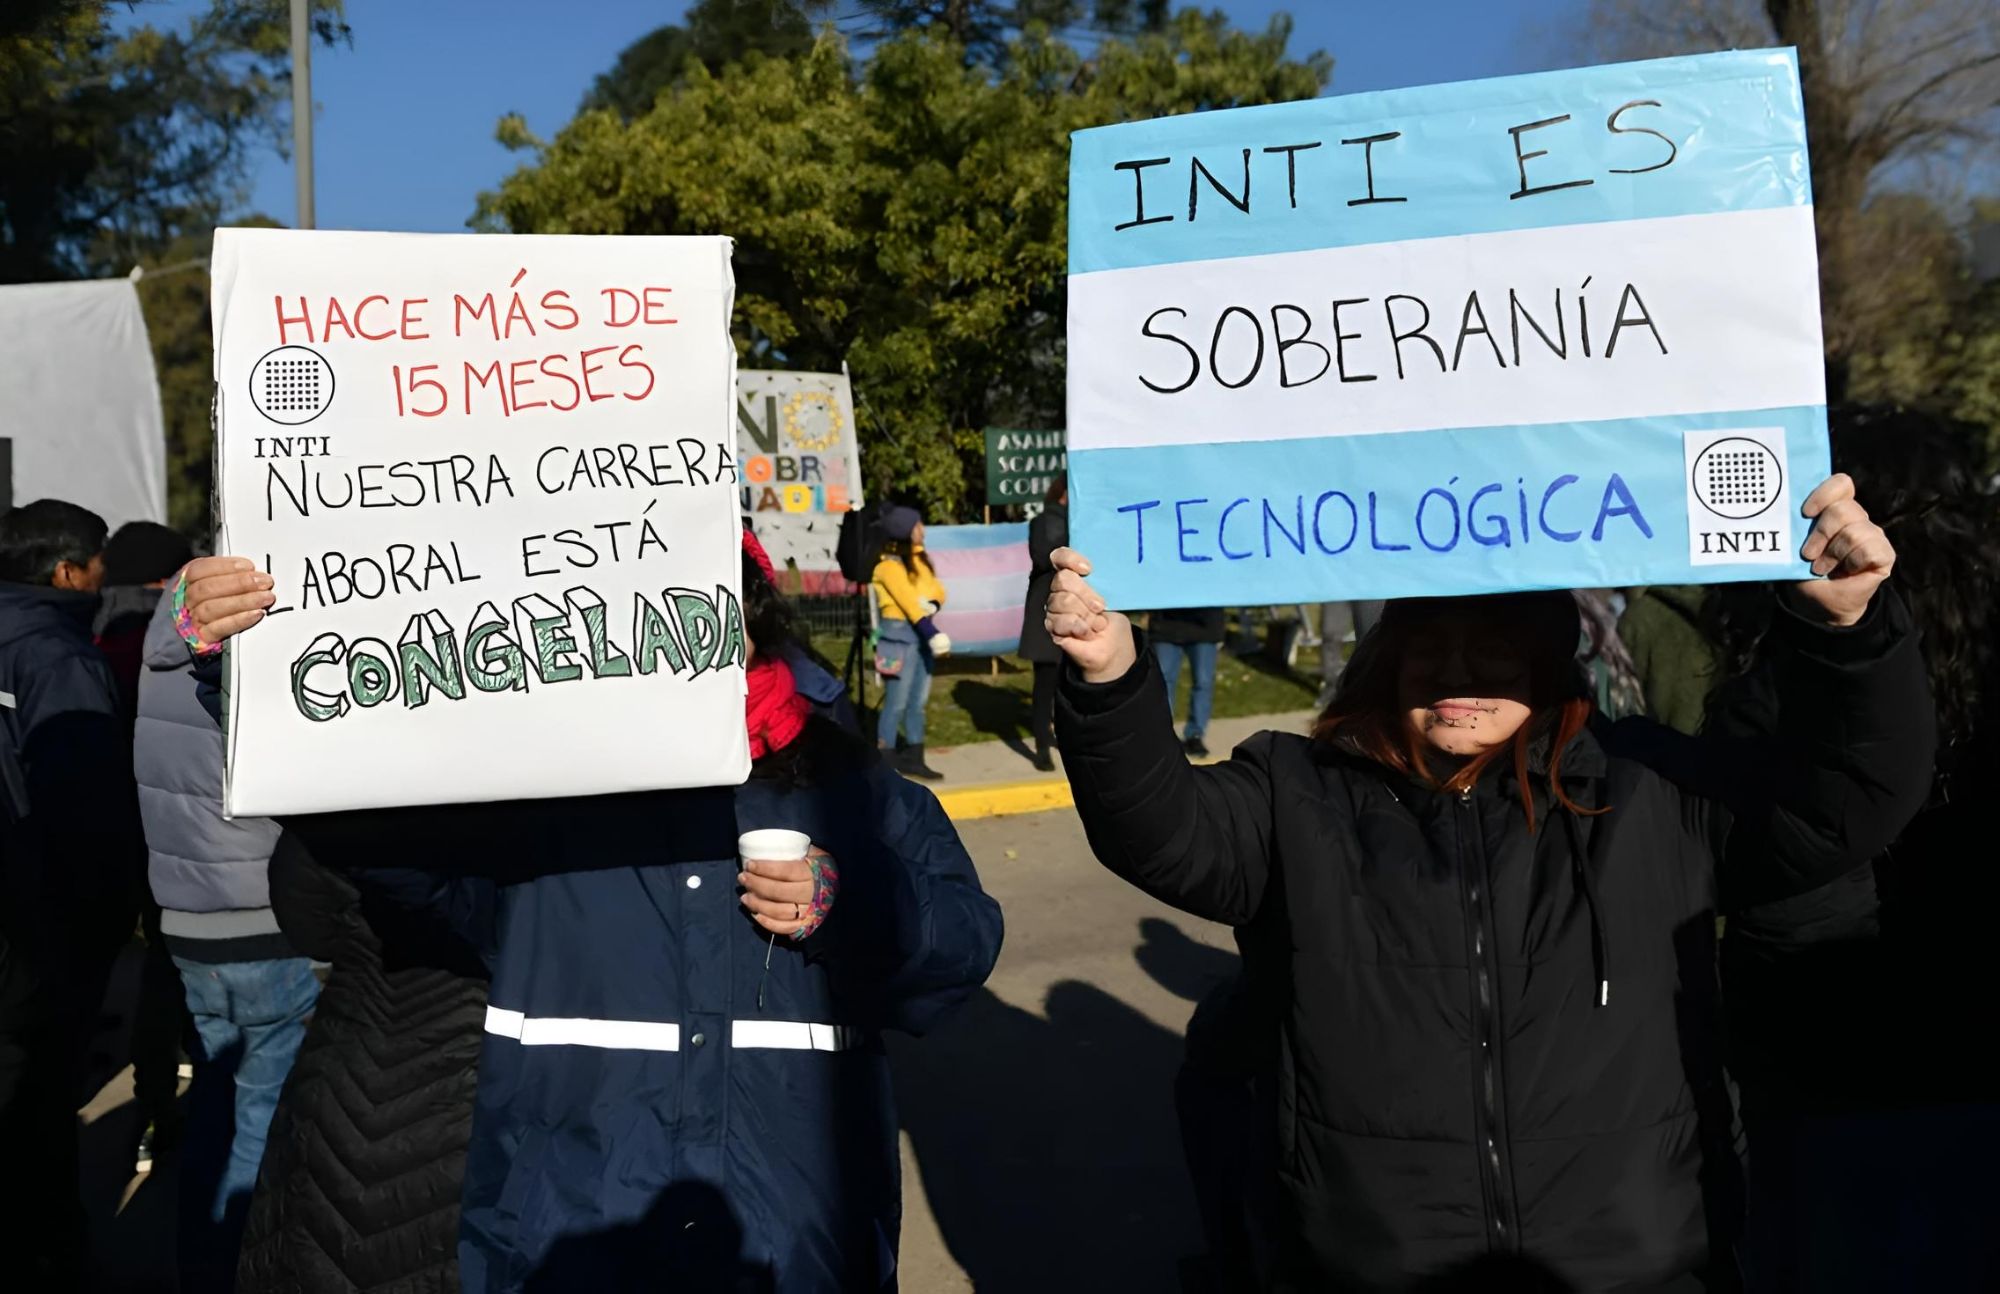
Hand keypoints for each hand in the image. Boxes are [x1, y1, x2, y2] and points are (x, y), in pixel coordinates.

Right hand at [183, 556, 275, 643]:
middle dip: (239, 583)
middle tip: (264, 582)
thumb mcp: (222, 581)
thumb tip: (255, 571)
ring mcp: (193, 619)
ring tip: (266, 598)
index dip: (224, 566)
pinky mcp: (202, 637)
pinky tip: (257, 614)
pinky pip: (217, 629)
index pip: (199, 569)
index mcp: (187, 580)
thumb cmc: (218, 600)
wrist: (204, 633)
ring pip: (211, 608)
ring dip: (243, 601)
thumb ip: (233, 574)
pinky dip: (239, 620)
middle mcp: (187, 599)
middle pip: (206, 588)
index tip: (249, 566)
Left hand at [739, 846, 833, 938]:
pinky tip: (755, 916)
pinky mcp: (805, 925)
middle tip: (742, 878)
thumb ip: (798, 850)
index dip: (765, 868)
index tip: (749, 864)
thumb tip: (770, 846)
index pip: (786, 871)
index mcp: (812, 873)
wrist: (841, 889)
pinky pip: (785, 928)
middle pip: (779, 892)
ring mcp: (808, 912)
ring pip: (779, 911)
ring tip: (744, 897)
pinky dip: (769, 924)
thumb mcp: (815, 853)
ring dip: (758, 905)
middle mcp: (811, 894)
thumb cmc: (821, 867)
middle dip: (757, 885)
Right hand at [1043, 548, 1136, 681]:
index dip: (1069, 558)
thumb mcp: (1114, 596)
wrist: (1112, 647)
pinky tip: (1087, 632)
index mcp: (1074, 577)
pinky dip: (1079, 627)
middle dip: (1086, 594)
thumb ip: (1103, 580)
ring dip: (1085, 614)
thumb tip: (1098, 571)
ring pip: (1062, 601)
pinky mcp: (1052, 627)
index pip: (1059, 557)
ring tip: (1097, 624)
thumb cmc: (1112, 619)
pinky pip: (1060, 621)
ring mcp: (1053, 608)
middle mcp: (1059, 590)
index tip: (1088, 569)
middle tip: (1100, 607)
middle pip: (1062, 580)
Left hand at [1787, 473, 1894, 627]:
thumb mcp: (1792, 548)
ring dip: (1833, 553)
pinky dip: (1852, 562)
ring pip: (1854, 531)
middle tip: (1809, 554)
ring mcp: (1872, 535)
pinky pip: (1869, 549)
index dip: (1824, 494)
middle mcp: (1856, 518)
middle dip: (1821, 534)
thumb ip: (1795, 528)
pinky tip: (1846, 571)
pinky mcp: (1884, 554)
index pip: (1841, 484)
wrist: (1818, 604)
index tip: (1806, 513)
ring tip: (1822, 568)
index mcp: (1834, 510)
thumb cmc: (1803, 572)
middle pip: (1843, 509)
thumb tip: (1781, 511)